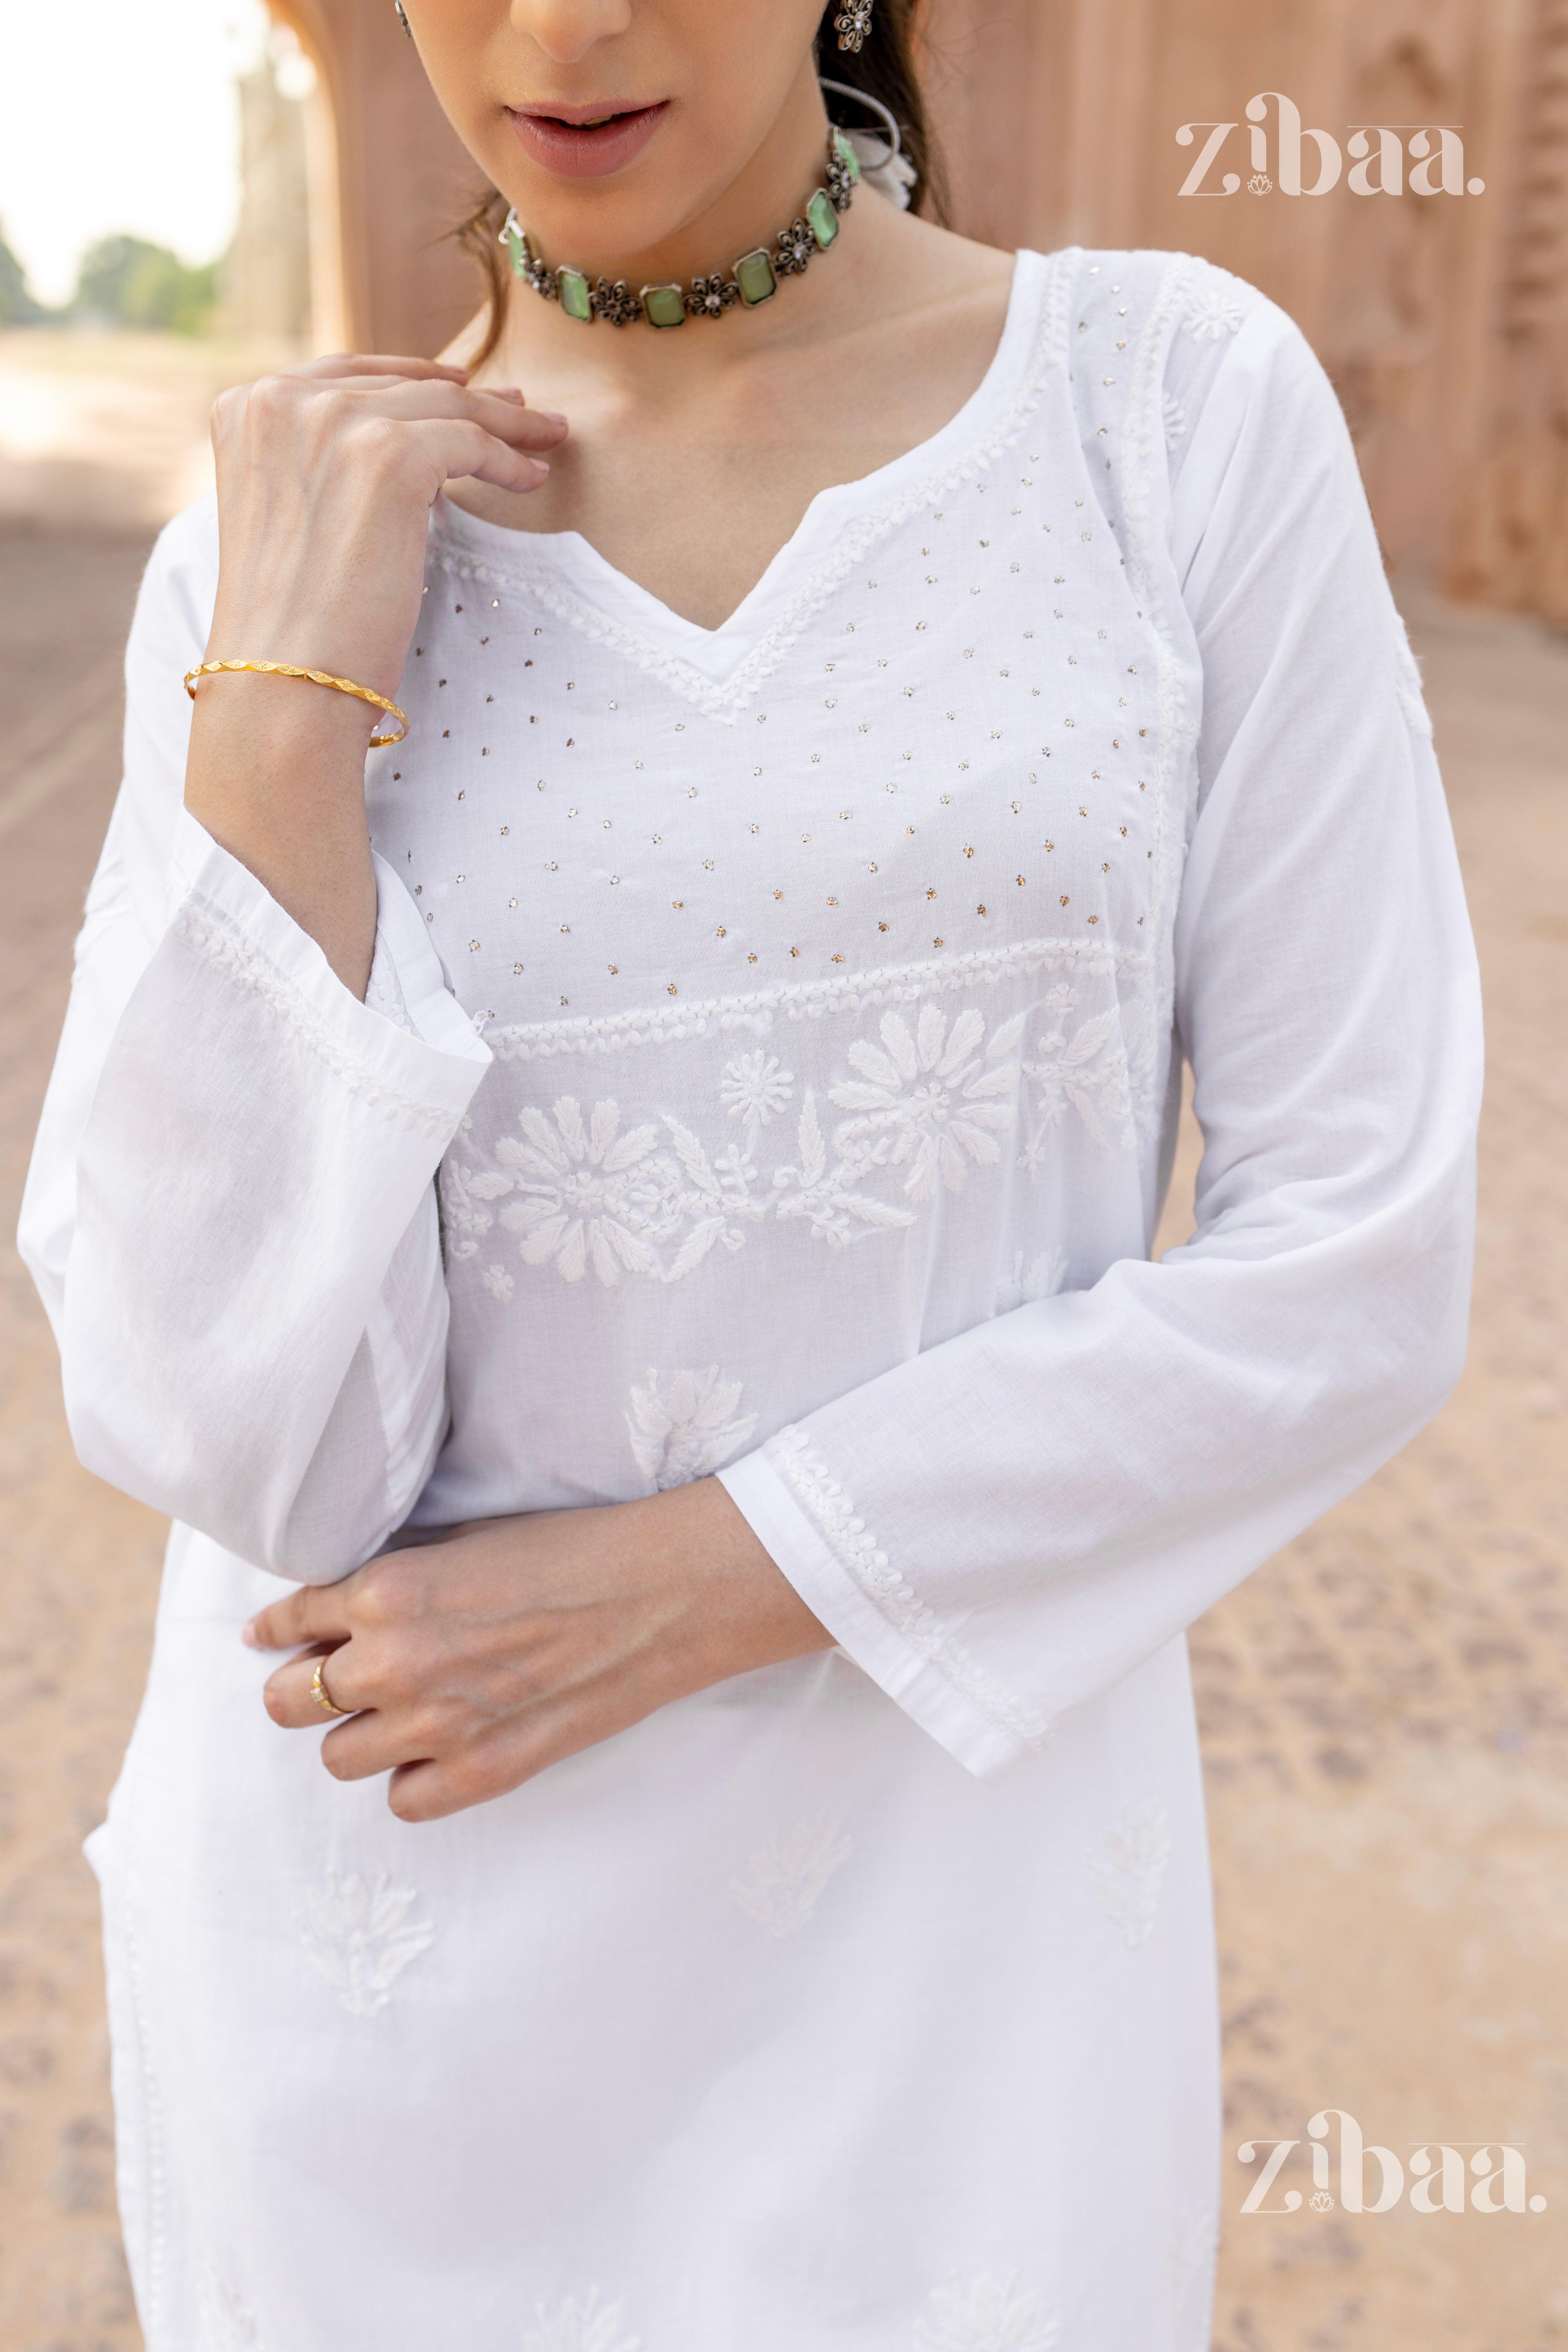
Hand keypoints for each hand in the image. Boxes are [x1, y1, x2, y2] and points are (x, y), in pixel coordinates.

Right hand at [204, 351, 565, 701]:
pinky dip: (509, 459)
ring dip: (506, 422)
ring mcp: (333, 422)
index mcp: (246, 409)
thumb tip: (406, 442)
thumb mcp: (292, 514)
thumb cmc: (293, 624)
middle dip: (470, 396)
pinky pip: (470, 442)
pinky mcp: (388, 455)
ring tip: (547, 436)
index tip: (461, 386)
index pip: (346, 375)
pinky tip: (533, 478)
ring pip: (445, 406)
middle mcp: (281, 400)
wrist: (284, 680)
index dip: (411, 378)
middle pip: (402, 387)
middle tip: (521, 408)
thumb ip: (324, 464)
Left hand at [246, 1479, 831, 1820]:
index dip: (277, 1627)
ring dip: (356, 1734)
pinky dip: (412, 1779)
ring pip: (335, 1758)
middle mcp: (394, 1662)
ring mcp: (436, 1725)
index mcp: (385, 1591)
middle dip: (301, 1687)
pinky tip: (438, 1749)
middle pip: (288, 1701)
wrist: (661, 1593)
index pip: (289, 1619)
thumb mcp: (467, 1538)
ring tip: (393, 1714)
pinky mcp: (482, 1772)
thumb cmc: (572, 1550)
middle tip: (331, 1678)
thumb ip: (395, 1578)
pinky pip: (402, 1800)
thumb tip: (341, 1605)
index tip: (273, 1635)